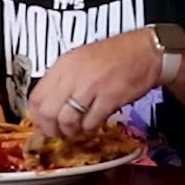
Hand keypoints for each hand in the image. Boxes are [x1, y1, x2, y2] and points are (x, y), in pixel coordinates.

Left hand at [28, 29, 160, 139]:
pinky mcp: (110, 97)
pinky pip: (90, 122)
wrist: (148, 51)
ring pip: (66, 120)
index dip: (38, 117)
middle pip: (47, 112)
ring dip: (70, 132)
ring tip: (78, 132)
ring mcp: (92, 85)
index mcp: (64, 64)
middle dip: (52, 129)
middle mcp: (74, 74)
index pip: (36, 97)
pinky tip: (93, 126)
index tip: (46, 124)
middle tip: (60, 133)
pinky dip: (89, 129)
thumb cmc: (117, 56)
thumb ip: (65, 80)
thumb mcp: (82, 59)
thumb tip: (51, 107)